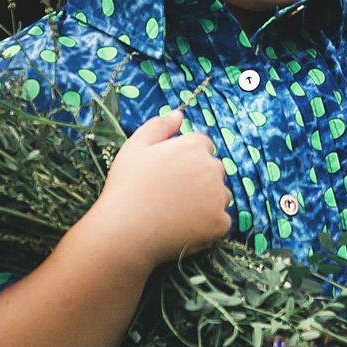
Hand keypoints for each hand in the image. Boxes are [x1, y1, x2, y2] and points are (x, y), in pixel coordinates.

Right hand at [83, 109, 232, 271]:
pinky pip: (221, 220)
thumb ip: (159, 126)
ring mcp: (218, 197)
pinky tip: (184, 226)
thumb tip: (179, 114)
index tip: (170, 172)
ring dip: (207, 199)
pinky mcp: (220, 223)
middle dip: (199, 177)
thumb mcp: (135, 147)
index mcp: (193, 147)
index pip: (203, 145)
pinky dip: (208, 224)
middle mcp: (211, 168)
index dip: (186, 157)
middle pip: (214, 168)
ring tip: (176, 211)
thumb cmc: (127, 187)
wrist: (125, 231)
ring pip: (220, 194)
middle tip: (171, 193)